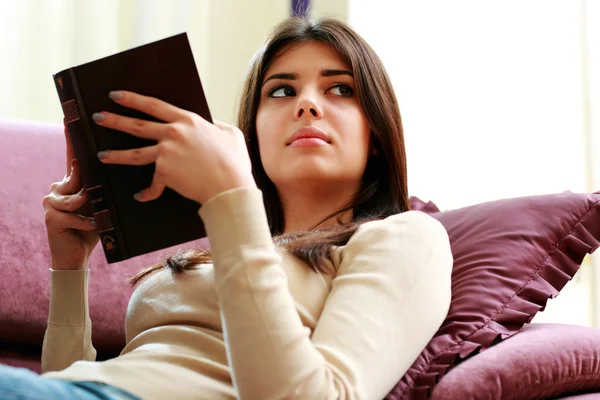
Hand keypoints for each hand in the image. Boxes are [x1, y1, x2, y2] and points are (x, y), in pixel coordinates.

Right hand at [42, 124, 98, 269]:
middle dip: (88, 183)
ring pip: (79, 195)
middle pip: (77, 175)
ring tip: (94, 218)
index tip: (70, 117)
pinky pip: (76, 213)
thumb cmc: (94, 228)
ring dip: (91, 207)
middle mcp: (58, 187)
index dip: (71, 138)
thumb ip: (101, 190)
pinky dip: (88, 221)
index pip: (73, 157)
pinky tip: (89, 227)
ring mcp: (52, 200)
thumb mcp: (101, 205)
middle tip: (93, 192)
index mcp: (72, 183)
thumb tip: (114, 170)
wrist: (76, 256)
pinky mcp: (51, 216)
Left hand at [93, 91, 255, 204]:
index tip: (116, 95)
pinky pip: (152, 185)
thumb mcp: (231, 135)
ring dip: (116, 155)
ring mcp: (166, 154)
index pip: (153, 106)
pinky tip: (141, 196)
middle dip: (115, 120)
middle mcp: (173, 134)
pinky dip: (147, 193)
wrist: (230, 188)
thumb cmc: (235, 163)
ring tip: (102, 155)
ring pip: (134, 154)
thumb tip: (212, 125)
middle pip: (137, 126)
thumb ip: (217, 126)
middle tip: (99, 117)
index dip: (133, 99)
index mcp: (188, 121)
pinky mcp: (164, 174)